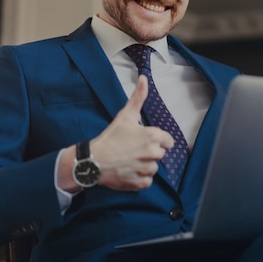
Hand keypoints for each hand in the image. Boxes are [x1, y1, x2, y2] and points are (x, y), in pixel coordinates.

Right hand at [88, 75, 173, 190]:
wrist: (93, 161)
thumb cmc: (110, 137)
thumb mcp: (125, 115)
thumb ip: (138, 97)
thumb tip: (144, 78)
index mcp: (153, 137)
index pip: (168, 141)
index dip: (157, 140)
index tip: (143, 140)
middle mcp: (153, 154)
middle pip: (160, 154)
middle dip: (149, 152)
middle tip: (132, 150)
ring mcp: (147, 169)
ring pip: (154, 168)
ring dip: (145, 165)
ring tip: (129, 160)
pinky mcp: (141, 183)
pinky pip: (147, 181)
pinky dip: (139, 178)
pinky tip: (128, 170)